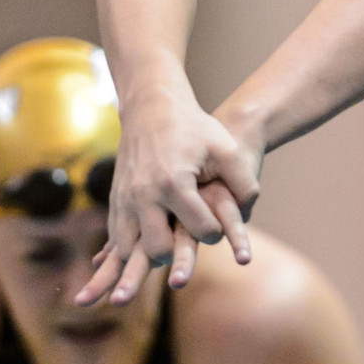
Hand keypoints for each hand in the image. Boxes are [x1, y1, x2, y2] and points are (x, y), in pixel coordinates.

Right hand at [73, 81, 259, 306]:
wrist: (152, 108)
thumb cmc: (195, 128)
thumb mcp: (227, 148)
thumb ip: (244, 182)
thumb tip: (248, 211)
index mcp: (175, 183)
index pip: (202, 230)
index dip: (217, 231)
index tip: (219, 222)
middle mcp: (145, 195)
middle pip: (160, 249)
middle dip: (179, 254)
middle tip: (190, 240)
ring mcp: (125, 199)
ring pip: (131, 250)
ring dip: (152, 254)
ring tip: (169, 249)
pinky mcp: (115, 200)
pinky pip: (118, 239)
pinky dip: (132, 248)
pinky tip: (146, 247)